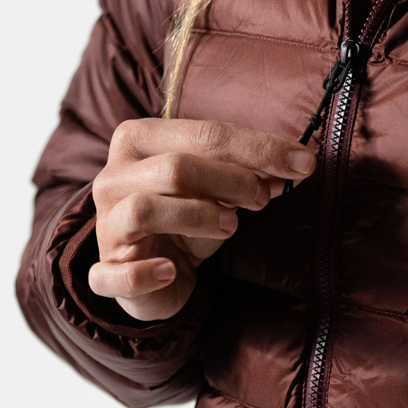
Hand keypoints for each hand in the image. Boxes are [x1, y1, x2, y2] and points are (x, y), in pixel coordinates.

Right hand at [88, 118, 314, 321]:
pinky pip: (115, 274)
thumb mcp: (224, 186)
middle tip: (262, 198)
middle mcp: (114, 176)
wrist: (158, 267)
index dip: (260, 148)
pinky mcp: (103, 271)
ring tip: (231, 226)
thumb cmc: (191, 213)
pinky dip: (146, 273)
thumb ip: (254, 171)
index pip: (206, 133)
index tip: (303, 162)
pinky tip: (170, 272)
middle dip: (232, 181)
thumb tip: (298, 165)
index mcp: (140, 139)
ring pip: (146, 209)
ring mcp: (105, 224)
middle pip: (177, 168)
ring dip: (199, 217)